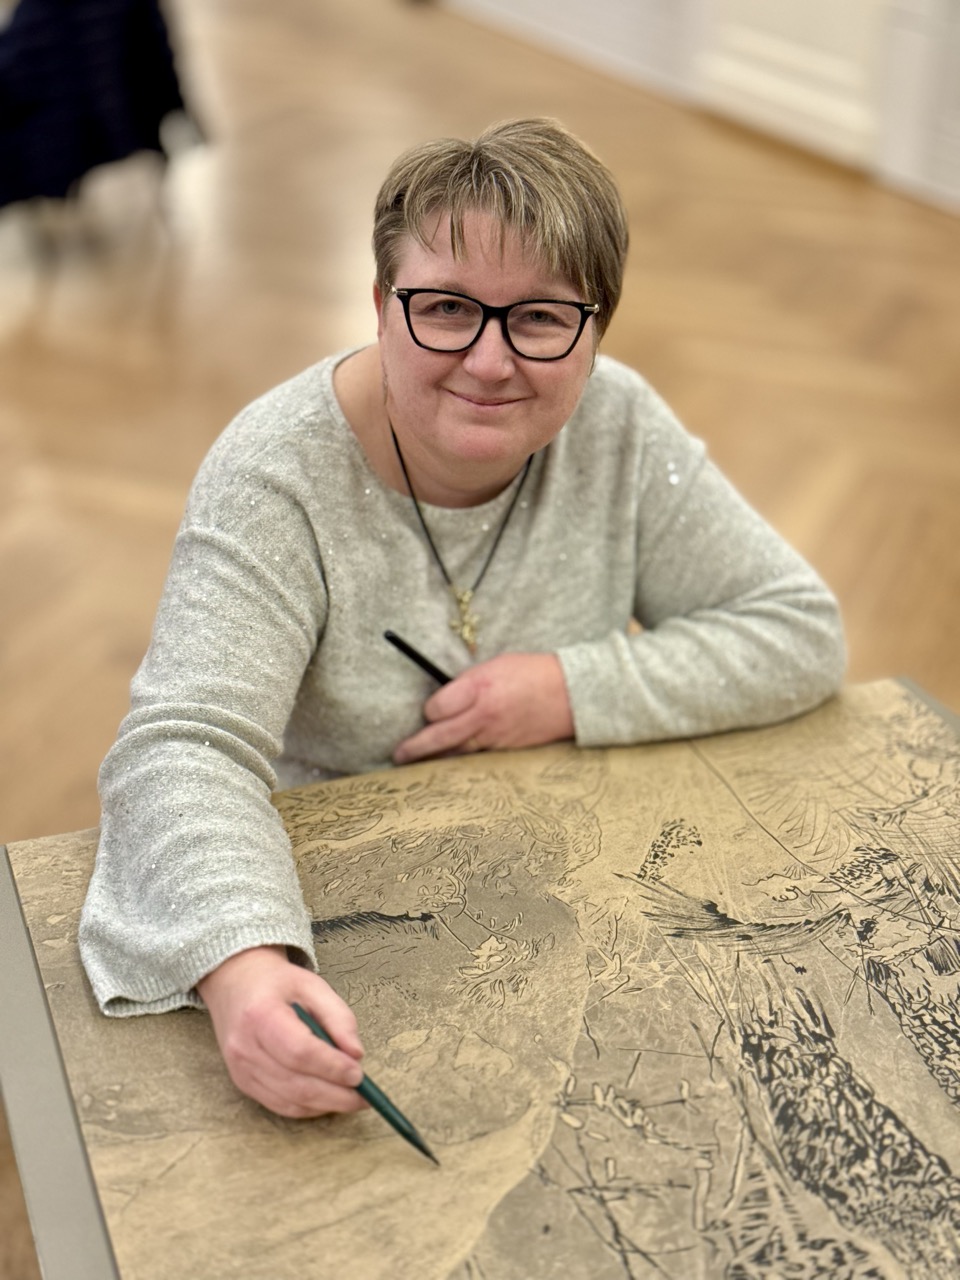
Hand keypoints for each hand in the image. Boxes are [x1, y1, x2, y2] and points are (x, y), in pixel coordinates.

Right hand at [197, 945, 366, 1117]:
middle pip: (295, 1083)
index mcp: (261, 1015)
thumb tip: (356, 1054)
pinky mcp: (244, 1083)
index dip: (331, 1067)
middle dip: (335, 1094)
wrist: (237, 985)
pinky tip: (328, 1099)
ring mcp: (241, 1069)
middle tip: (364, 1096)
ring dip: (325, 1104)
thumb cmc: (278, 984)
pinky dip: (309, 1108)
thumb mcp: (313, 985)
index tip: (358, 1073)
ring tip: (353, 1099)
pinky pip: (280, 1105)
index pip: (299, 1051)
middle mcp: (245, 1047)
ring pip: (289, 1101)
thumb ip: (338, 1017)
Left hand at [392, 651, 573, 764]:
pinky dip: (461, 761)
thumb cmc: (531, 673)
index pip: (437, 707)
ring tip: (415, 765)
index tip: (428, 712)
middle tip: (399, 755)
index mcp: (480, 687)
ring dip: (434, 759)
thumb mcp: (495, 666)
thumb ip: (467, 684)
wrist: (572, 694)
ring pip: (456, 752)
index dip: (428, 711)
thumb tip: (443, 700)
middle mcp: (484, 714)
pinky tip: (449, 765)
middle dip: (415, 748)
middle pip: (440, 736)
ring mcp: (495, 736)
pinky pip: (476, 758)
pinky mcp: (506, 750)